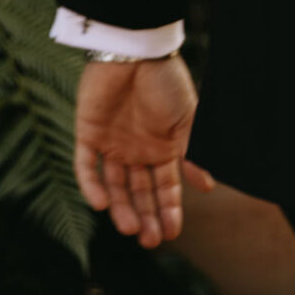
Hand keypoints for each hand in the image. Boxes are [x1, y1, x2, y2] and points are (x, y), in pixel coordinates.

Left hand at [73, 55, 213, 248]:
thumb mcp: (188, 120)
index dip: (169, 210)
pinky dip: (91, 186)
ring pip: (114, 186)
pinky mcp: (87, 134)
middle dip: (147, 217)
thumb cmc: (166, 82)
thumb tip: (208, 185)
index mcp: (164, 148)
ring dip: (121, 208)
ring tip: (130, 229)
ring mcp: (112, 144)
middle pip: (140, 193)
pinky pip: (86, 166)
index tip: (173, 233)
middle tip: (151, 242)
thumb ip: (193, 153)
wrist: (135, 51)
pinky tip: (101, 203)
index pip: (165, 188)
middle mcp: (138, 151)